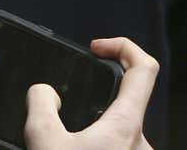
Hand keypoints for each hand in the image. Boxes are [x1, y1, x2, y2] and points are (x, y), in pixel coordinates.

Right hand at [23, 37, 156, 149]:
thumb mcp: (45, 143)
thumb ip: (42, 109)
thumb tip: (42, 91)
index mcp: (127, 125)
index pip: (145, 67)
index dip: (123, 46)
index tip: (98, 47)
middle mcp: (140, 140)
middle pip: (128, 97)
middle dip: (100, 91)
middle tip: (76, 90)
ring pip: (121, 124)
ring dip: (97, 119)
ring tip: (68, 125)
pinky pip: (118, 143)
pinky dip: (98, 138)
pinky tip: (77, 144)